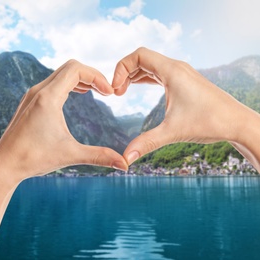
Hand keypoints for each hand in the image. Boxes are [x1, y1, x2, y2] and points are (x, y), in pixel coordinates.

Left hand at [0, 60, 127, 258]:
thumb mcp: (70, 155)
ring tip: (96, 91)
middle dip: (91, 76)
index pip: (76, 69)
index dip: (97, 77)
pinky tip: (77, 95)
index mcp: (48, 97)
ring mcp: (31, 95)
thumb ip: (99, 157)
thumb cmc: (33, 159)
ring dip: (80, 79)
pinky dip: (68, 84)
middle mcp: (38, 91)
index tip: (110, 93)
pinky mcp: (29, 102)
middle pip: (69, 67)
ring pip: (60, 74)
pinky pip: (52, 83)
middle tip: (106, 91)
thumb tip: (125, 165)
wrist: (3, 165)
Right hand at [112, 47, 259, 168]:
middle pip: (141, 59)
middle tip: (115, 93)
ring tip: (121, 92)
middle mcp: (176, 68)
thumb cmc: (211, 122)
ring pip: (149, 66)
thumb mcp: (173, 132)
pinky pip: (158, 73)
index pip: (138, 55)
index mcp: (172, 71)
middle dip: (124, 73)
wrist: (238, 123)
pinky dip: (144, 79)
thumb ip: (146, 143)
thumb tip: (125, 159)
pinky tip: (137, 89)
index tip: (115, 90)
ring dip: (133, 76)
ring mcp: (181, 74)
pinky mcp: (184, 82)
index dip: (121, 68)